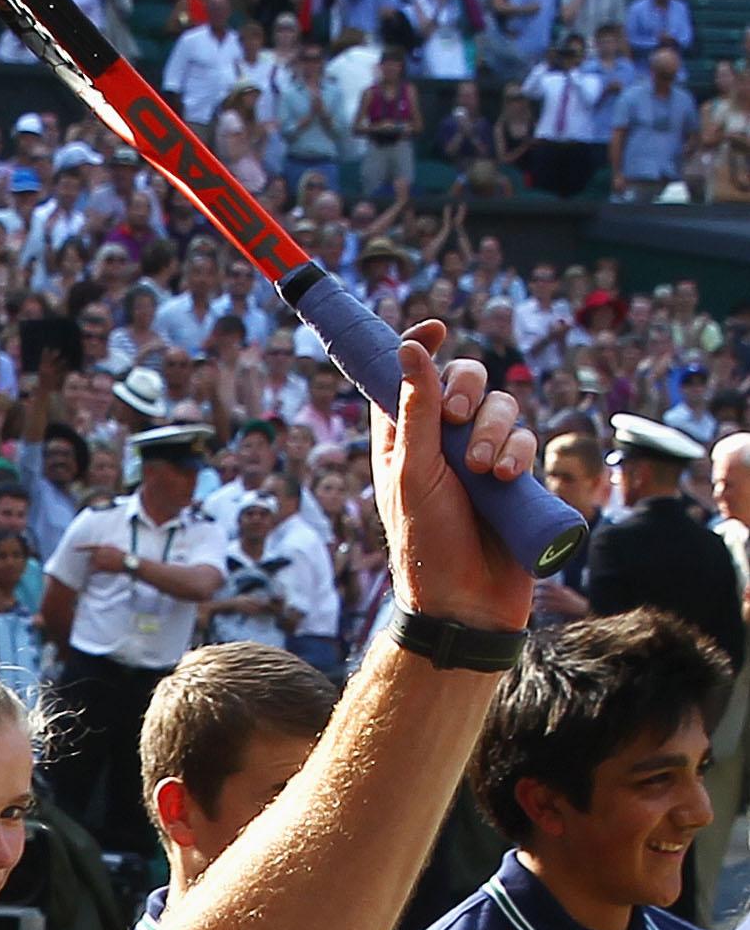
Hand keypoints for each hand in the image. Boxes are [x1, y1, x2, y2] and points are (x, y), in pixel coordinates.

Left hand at [85, 543, 130, 574]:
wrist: (127, 563)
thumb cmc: (122, 556)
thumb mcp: (113, 548)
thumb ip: (105, 548)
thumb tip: (99, 549)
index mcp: (103, 546)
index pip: (90, 546)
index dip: (82, 547)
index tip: (74, 548)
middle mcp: (100, 552)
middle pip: (90, 558)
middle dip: (94, 562)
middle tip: (104, 564)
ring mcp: (99, 559)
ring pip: (91, 565)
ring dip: (95, 568)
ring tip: (106, 567)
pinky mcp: (100, 566)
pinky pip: (93, 571)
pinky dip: (94, 572)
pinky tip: (100, 573)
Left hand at [371, 322, 534, 633]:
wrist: (466, 600)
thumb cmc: (427, 540)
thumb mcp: (412, 471)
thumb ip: (413, 409)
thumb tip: (409, 347)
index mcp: (402, 438)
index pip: (408, 377)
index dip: (420, 349)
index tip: (435, 329)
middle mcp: (441, 442)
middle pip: (463, 380)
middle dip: (466, 390)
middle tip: (455, 416)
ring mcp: (480, 457)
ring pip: (501, 408)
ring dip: (494, 430)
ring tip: (482, 471)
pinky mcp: (514, 476)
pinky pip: (526, 439)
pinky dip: (518, 452)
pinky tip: (505, 479)